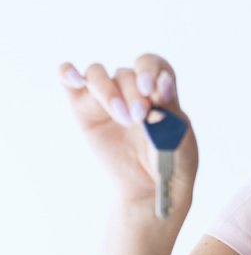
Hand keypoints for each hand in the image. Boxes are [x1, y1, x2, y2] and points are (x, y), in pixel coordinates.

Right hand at [58, 54, 197, 215]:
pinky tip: (74, 79)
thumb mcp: (180, 139)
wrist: (150, 189)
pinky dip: (67, 72)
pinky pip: (68, 79)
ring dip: (108, 91)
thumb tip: (164, 82)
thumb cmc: (170, 164)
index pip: (153, 64)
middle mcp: (131, 89)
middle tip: (139, 117)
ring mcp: (106, 98)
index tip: (151, 90)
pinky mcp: (84, 108)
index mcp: (158, 92)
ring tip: (122, 118)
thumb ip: (172, 110)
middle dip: (133, 92)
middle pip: (126, 73)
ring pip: (98, 74)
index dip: (150, 70)